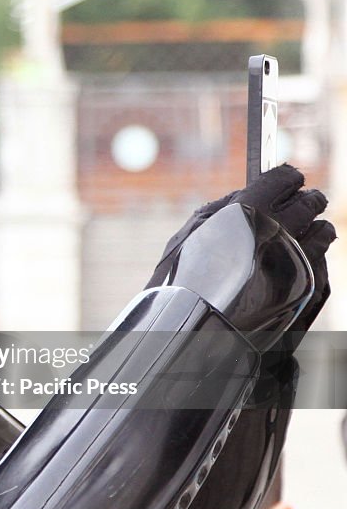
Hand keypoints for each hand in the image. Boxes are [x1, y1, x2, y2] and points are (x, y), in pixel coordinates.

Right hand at [148, 164, 334, 337]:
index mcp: (249, 211)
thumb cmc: (185, 278)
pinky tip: (301, 258)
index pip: (284, 179)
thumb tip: (246, 190)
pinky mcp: (308, 286)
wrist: (197, 329)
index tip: (287, 180)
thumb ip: (220, 206)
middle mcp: (280, 232)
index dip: (287, 178)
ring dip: (316, 227)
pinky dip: (315, 256)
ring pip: (323, 231)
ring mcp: (298, 261)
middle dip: (308, 199)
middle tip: (306, 201)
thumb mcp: (191, 233)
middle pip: (311, 202)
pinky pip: (322, 261)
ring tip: (305, 232)